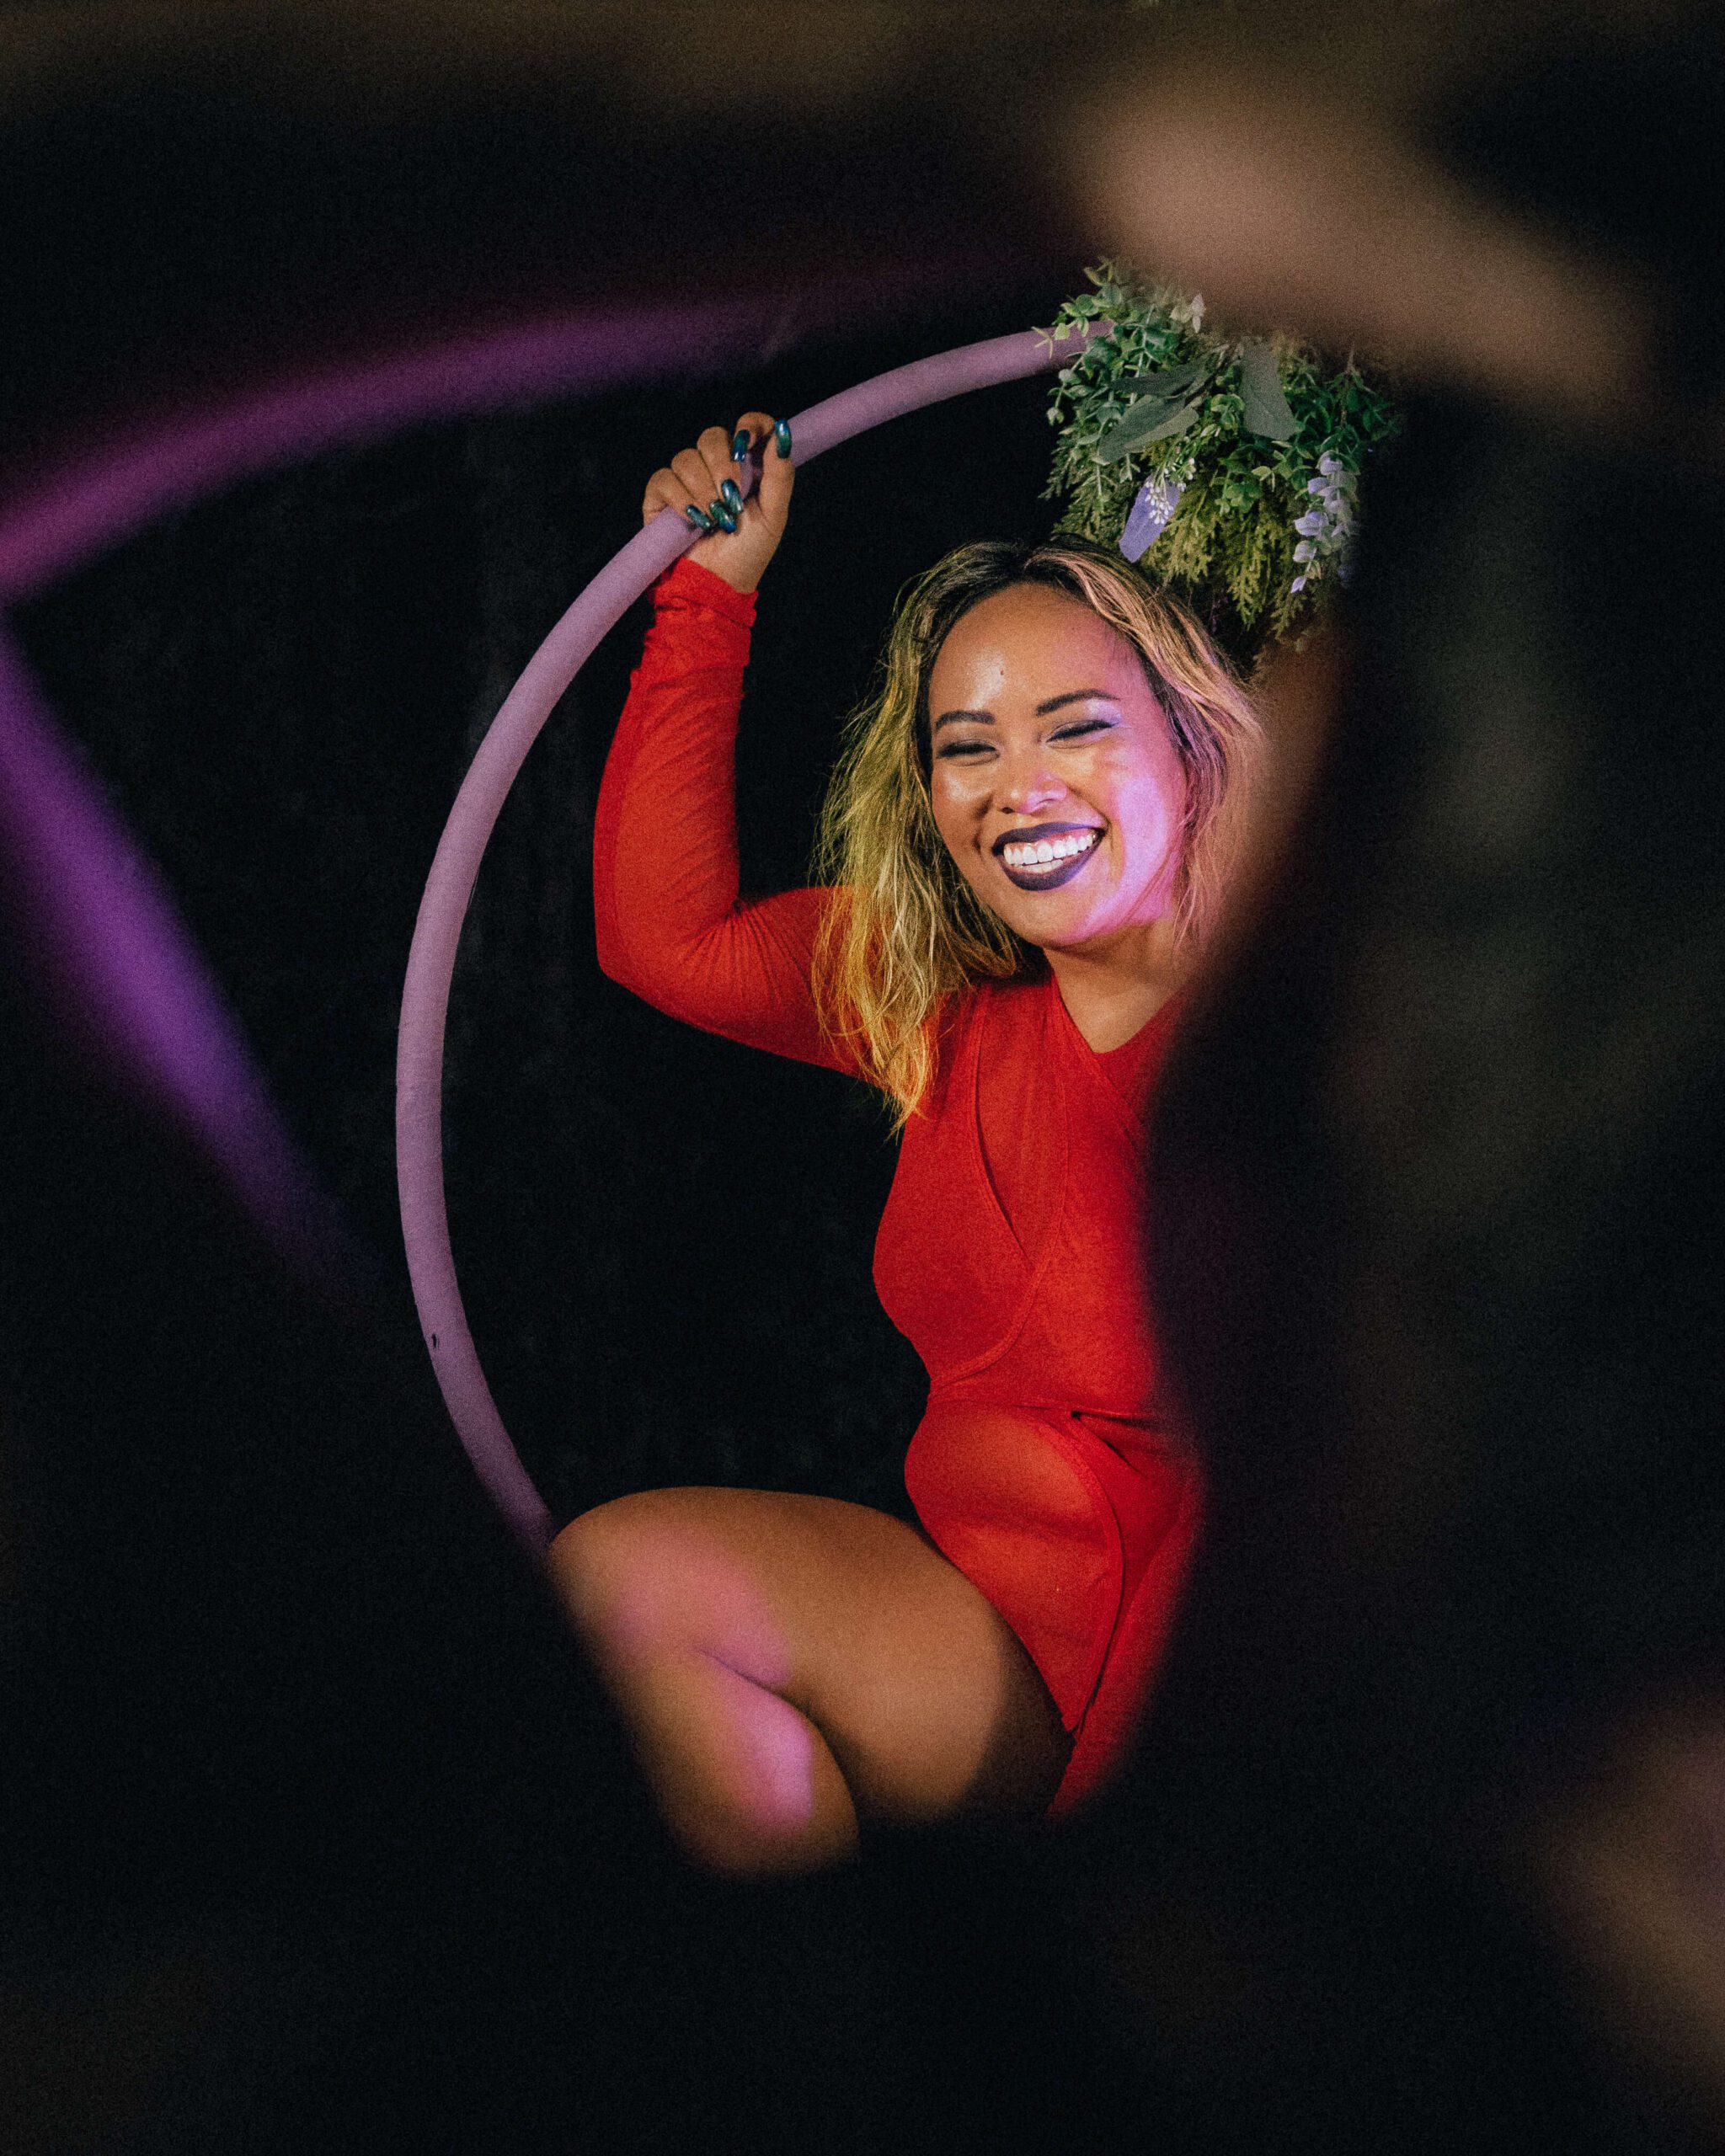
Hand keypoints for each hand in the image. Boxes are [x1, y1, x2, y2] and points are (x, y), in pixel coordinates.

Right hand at [641, 412, 794, 593]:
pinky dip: (681, 499)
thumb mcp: (774, 516)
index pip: (746, 427)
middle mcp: (714, 468)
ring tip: (715, 519)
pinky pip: (664, 479)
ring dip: (704, 490)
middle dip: (721, 465)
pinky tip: (695, 521)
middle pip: (711, 436)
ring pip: (686, 457)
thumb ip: (780, 474)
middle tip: (731, 497)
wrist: (717, 585)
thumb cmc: (747, 554)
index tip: (747, 444)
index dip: (748, 425)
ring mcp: (685, 480)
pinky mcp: (660, 496)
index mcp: (745, 468)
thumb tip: (783, 432)